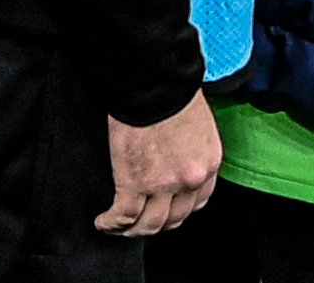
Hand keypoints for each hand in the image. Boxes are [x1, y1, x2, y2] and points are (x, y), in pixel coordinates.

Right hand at [96, 89, 221, 237]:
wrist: (155, 84)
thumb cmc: (174, 94)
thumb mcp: (198, 126)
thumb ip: (193, 151)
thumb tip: (180, 162)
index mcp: (208, 163)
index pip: (199, 201)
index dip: (181, 209)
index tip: (169, 209)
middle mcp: (190, 179)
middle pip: (174, 218)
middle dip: (158, 223)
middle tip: (144, 220)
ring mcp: (163, 185)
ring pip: (148, 225)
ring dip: (133, 229)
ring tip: (121, 224)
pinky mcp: (134, 184)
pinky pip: (123, 216)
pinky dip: (111, 223)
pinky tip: (104, 221)